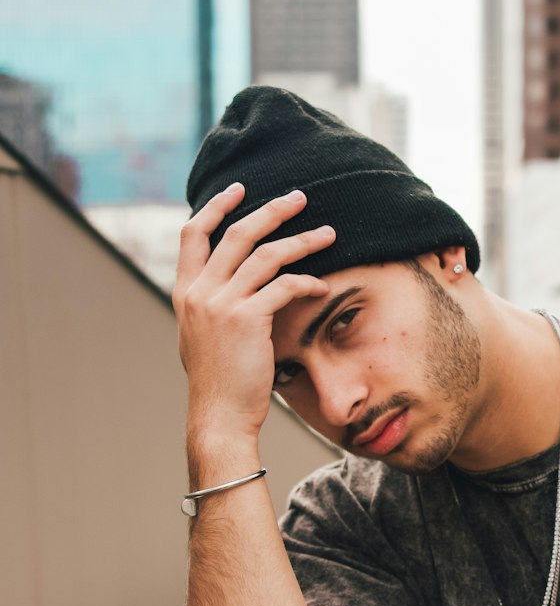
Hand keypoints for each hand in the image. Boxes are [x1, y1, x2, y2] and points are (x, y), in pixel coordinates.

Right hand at [173, 184, 334, 443]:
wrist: (218, 416)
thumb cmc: (217, 382)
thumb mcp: (199, 336)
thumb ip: (207, 306)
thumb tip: (223, 286)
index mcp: (185, 292)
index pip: (193, 234)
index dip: (215, 206)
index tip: (238, 189)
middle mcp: (199, 292)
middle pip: (237, 233)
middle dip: (271, 210)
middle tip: (299, 197)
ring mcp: (221, 304)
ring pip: (267, 254)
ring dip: (302, 240)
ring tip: (328, 233)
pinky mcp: (248, 319)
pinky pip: (284, 286)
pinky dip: (307, 282)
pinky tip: (322, 287)